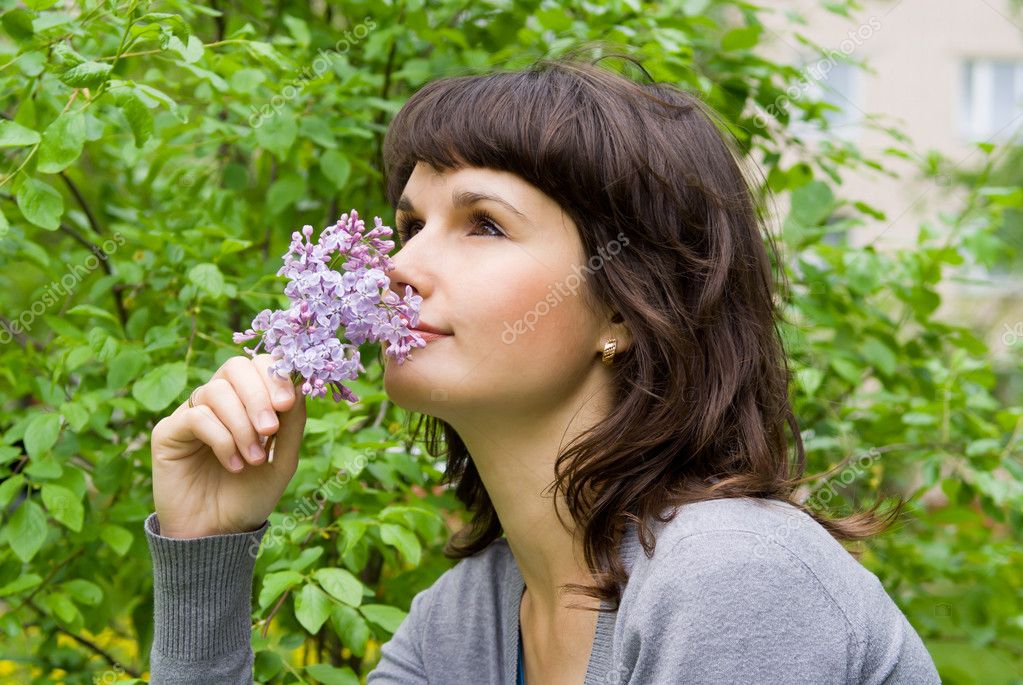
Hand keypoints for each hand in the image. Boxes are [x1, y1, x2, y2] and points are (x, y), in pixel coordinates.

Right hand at [150, 354, 306, 537]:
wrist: (219, 535)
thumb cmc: (250, 497)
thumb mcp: (283, 460)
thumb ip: (292, 425)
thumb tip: (299, 386)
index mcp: (246, 402)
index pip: (258, 366)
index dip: (274, 375)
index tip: (288, 403)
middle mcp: (217, 402)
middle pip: (235, 368)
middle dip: (258, 395)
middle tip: (270, 428)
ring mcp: (191, 414)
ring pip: (216, 391)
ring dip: (241, 425)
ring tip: (253, 458)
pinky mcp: (168, 432)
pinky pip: (196, 417)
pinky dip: (222, 439)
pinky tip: (233, 465)